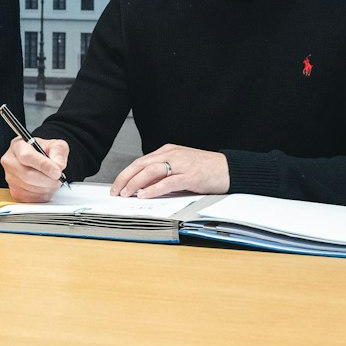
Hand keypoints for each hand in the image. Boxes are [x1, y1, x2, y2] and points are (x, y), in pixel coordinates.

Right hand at [1, 137, 68, 202]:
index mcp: (18, 146)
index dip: (43, 166)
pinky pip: (31, 199)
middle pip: (27, 175)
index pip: (27, 156)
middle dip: (48, 180)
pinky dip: (43, 195)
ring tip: (53, 181)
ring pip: (30, 188)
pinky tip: (46, 187)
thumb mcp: (55, 145)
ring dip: (47, 188)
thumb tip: (58, 166)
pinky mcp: (15, 193)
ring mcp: (10, 178)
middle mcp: (10, 162)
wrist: (39, 161)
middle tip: (59, 178)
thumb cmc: (44, 152)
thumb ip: (59, 152)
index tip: (57, 172)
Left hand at [110, 144, 227, 198]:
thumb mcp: (180, 166)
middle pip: (142, 164)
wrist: (229, 169)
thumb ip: (163, 173)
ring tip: (126, 193)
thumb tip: (144, 185)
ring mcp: (181, 164)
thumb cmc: (206, 169)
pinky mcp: (190, 176)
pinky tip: (145, 194)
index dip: (126, 173)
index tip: (117, 185)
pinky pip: (168, 182)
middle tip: (116, 191)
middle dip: (125, 178)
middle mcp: (172, 155)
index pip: (141, 161)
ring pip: (151, 171)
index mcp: (169, 151)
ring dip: (136, 183)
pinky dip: (154, 188)